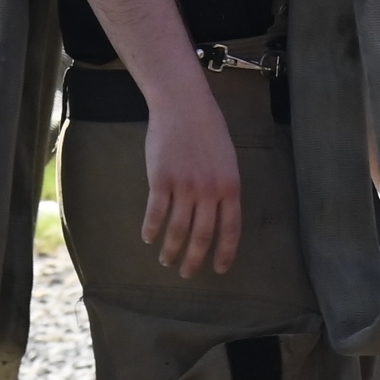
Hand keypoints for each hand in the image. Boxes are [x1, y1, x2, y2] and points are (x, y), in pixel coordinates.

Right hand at [142, 88, 241, 276]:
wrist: (183, 105)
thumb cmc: (207, 130)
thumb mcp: (227, 160)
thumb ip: (224, 189)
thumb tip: (218, 217)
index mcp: (230, 187)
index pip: (230, 229)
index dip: (225, 253)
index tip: (219, 269)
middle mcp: (209, 191)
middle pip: (202, 236)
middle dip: (194, 260)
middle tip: (187, 274)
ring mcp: (184, 186)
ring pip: (178, 229)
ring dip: (171, 249)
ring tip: (166, 260)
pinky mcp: (161, 179)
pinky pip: (156, 212)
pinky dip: (151, 229)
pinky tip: (149, 238)